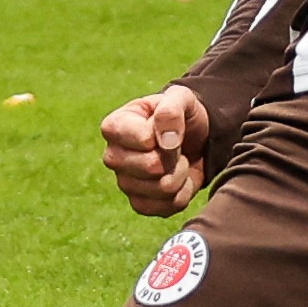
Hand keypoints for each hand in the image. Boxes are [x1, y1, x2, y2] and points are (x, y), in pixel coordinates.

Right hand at [100, 85, 211, 217]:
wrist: (194, 138)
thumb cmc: (181, 114)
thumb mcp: (181, 98)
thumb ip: (171, 111)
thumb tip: (166, 141)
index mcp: (114, 126)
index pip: (144, 139)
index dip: (168, 135)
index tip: (172, 129)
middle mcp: (112, 156)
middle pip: (150, 167)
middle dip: (175, 157)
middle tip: (178, 148)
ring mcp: (124, 182)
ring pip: (161, 189)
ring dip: (181, 175)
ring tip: (179, 161)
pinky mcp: (138, 202)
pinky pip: (163, 208)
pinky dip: (182, 195)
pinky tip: (180, 180)